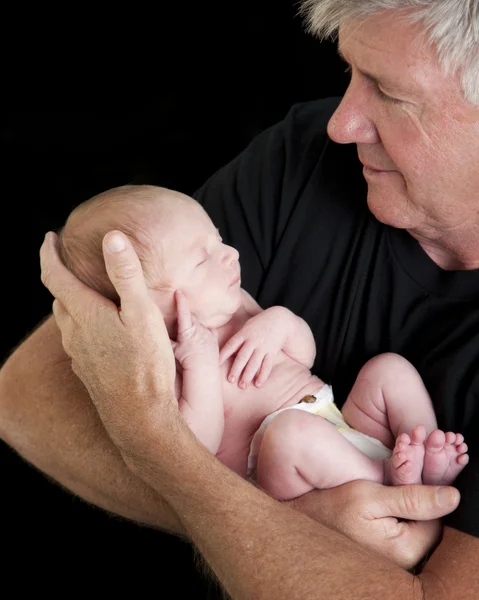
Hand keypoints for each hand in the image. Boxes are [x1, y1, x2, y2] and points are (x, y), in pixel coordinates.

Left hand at [40, 230, 180, 460]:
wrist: (139, 417)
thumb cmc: (144, 365)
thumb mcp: (142, 313)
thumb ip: (126, 275)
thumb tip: (112, 237)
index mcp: (83, 313)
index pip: (54, 275)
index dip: (48, 252)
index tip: (50, 237)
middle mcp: (74, 332)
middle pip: (60, 297)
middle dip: (62, 277)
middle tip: (74, 263)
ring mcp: (79, 354)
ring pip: (68, 319)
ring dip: (73, 302)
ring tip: (90, 294)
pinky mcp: (88, 371)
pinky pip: (78, 339)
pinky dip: (83, 324)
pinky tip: (104, 331)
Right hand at [172, 290, 218, 369]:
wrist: (203, 369)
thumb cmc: (186, 360)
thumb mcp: (174, 350)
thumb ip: (167, 340)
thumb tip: (158, 334)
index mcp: (187, 329)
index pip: (183, 311)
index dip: (180, 300)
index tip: (179, 291)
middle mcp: (199, 328)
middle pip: (191, 317)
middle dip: (186, 317)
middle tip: (181, 322)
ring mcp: (207, 333)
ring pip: (200, 324)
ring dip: (195, 326)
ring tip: (190, 335)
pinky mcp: (214, 338)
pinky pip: (209, 330)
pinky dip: (205, 331)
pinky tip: (202, 336)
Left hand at [219, 307, 286, 387]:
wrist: (280, 319)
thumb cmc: (259, 324)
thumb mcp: (246, 327)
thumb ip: (237, 338)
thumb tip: (224, 350)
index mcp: (244, 333)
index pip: (231, 345)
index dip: (223, 355)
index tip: (216, 365)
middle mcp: (253, 340)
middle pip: (242, 356)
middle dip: (236, 369)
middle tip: (230, 380)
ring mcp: (263, 346)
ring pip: (254, 362)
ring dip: (248, 375)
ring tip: (242, 386)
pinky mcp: (272, 351)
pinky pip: (267, 365)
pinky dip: (262, 375)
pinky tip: (258, 384)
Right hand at [287, 480, 459, 569]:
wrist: (303, 518)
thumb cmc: (332, 506)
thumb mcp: (370, 496)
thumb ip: (413, 498)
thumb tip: (452, 497)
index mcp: (405, 548)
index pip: (436, 514)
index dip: (428, 485)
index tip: (414, 462)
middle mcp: (404, 559)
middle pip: (428, 519)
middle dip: (421, 489)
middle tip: (407, 465)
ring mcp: (395, 555)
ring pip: (417, 520)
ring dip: (411, 495)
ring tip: (395, 474)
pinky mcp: (386, 548)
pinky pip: (404, 524)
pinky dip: (401, 505)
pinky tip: (389, 489)